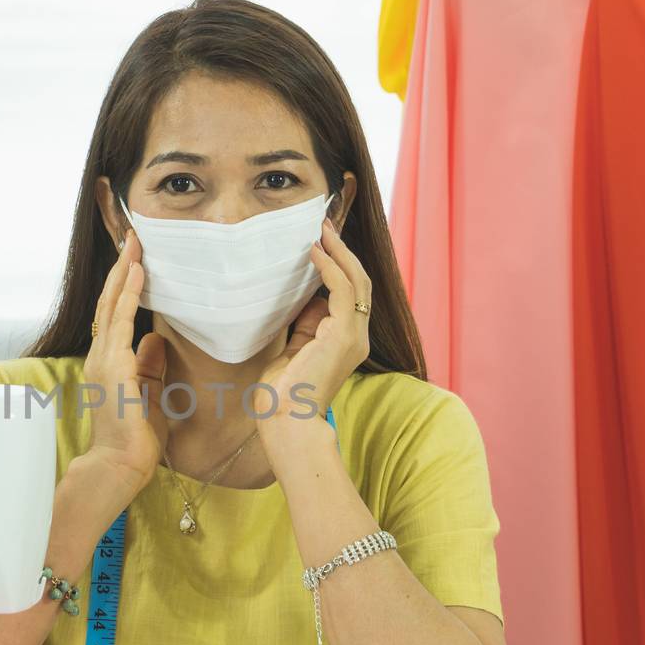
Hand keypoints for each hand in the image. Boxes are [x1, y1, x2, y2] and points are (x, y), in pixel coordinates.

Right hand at [78, 229, 167, 502]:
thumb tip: (155, 339)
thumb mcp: (149, 395)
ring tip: (134, 243)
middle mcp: (101, 355)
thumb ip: (150, 368)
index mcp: (109, 362)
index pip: (115, 314)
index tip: (136, 259)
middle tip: (133, 237)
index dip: (124, 285)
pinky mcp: (112, 364)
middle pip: (109, 301)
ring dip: (124, 271)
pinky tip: (138, 272)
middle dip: (122, 268)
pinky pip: (120, 320)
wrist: (119, 464)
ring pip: (111, 303)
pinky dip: (128, 294)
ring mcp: (103, 358)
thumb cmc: (134, 437)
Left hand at [255, 219, 372, 453]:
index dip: (340, 265)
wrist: (286, 419)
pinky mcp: (344, 336)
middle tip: (325, 225)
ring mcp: (354, 336)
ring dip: (339, 252)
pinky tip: (315, 252)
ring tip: (322, 230)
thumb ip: (305, 325)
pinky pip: (344, 291)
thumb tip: (306, 297)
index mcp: (347, 340)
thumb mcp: (294, 350)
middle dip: (344, 252)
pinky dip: (331, 268)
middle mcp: (357, 337)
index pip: (352, 294)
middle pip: (361, 283)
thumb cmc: (284, 392)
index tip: (322, 242)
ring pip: (358, 282)